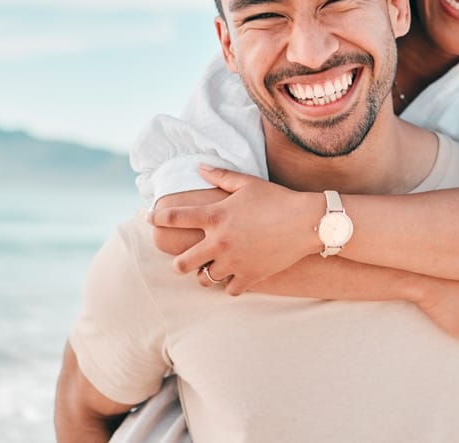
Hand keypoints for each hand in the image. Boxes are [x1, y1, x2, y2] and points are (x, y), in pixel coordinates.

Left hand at [149, 165, 319, 294]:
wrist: (307, 222)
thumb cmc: (277, 198)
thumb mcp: (248, 183)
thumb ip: (220, 176)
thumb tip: (199, 168)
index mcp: (215, 216)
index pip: (174, 218)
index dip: (157, 218)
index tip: (151, 219)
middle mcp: (219, 242)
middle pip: (181, 263)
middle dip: (178, 262)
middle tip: (184, 259)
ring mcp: (233, 262)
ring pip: (203, 280)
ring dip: (205, 274)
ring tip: (211, 269)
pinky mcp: (250, 276)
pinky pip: (229, 290)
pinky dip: (230, 285)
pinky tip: (234, 276)